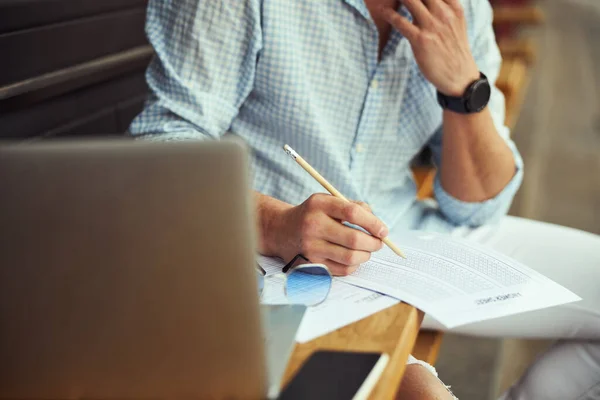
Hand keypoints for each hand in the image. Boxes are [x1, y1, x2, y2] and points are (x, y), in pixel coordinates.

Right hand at [265, 194, 387, 275]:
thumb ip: (354, 206)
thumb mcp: (328, 201)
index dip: (373, 223)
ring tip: (366, 250)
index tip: (384, 230)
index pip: (353, 212)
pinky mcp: (311, 264)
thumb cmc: (313, 215)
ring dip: (365, 256)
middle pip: (354, 239)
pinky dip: (354, 265)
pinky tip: (352, 258)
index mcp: (319, 205)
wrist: (282, 231)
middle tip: (379, 243)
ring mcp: (311, 247)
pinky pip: (343, 270)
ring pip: (351, 258)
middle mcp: (313, 225)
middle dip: (374, 243)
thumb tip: (378, 226)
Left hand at [382, 0, 479, 95]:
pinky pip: (400, 22)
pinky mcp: (421, 40)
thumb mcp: (456, 23)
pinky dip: (389, 15)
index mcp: (453, 7)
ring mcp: (432, 26)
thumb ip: (445, 8)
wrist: (460, 76)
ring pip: (410, 0)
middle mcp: (444, 13)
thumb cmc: (454, 50)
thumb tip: (429, 4)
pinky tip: (383, 12)